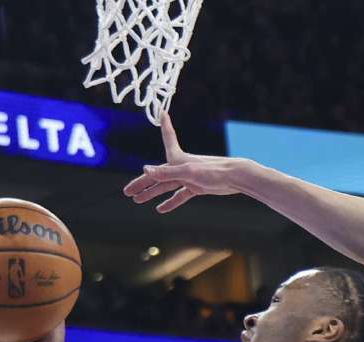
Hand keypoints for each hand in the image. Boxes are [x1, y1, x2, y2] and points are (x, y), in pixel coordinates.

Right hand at [123, 112, 245, 212]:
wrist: (235, 179)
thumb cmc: (213, 171)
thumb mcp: (188, 172)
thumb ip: (166, 173)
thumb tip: (146, 170)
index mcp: (178, 158)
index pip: (168, 137)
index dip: (164, 124)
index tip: (162, 110)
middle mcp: (181, 166)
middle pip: (157, 174)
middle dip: (142, 182)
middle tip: (127, 192)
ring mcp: (188, 177)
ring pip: (165, 186)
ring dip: (152, 193)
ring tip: (138, 201)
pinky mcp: (197, 186)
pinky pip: (180, 195)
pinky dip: (170, 202)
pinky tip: (161, 209)